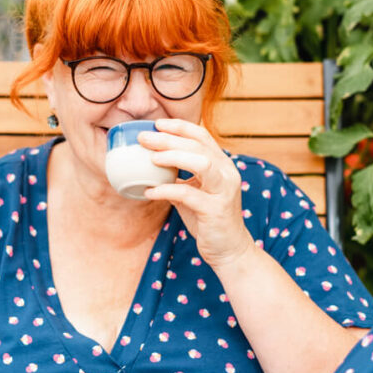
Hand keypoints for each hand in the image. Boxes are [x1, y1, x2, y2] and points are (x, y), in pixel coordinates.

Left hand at [139, 118, 253, 269]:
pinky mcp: (216, 210)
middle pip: (197, 145)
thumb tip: (149, 168)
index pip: (202, 135)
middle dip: (168, 139)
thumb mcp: (192, 193)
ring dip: (173, 157)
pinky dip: (166, 190)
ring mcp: (223, 191)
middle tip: (144, 138)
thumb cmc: (208, 219)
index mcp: (221, 165)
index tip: (157, 124)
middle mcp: (227, 173)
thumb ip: (177, 178)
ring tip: (151, 159)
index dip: (180, 126)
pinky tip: (149, 191)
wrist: (229, 249)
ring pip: (201, 163)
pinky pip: (188, 194)